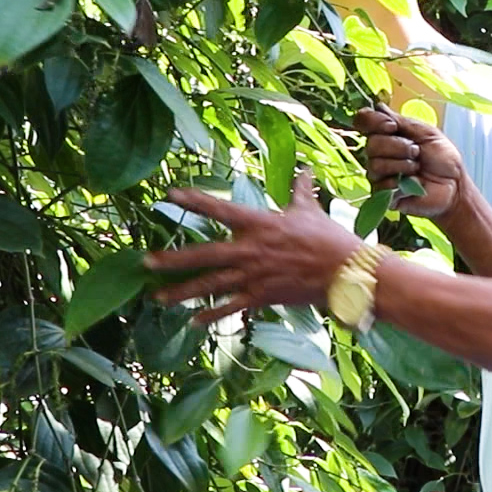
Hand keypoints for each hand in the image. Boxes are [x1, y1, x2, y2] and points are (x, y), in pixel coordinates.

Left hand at [144, 171, 361, 323]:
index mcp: (259, 223)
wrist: (345, 272)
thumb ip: (301, 190)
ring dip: (182, 292)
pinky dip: (211, 315)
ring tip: (158, 297)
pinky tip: (193, 321)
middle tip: (146, 262)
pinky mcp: (261, 296)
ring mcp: (253, 276)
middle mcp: (250, 250)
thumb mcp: (310, 210)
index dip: (194, 201)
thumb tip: (306, 170)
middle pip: (203, 255)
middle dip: (172, 260)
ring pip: (210, 285)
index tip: (171, 196)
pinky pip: (231, 307)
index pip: (219, 210)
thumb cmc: (328, 238)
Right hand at [354, 104, 464, 218]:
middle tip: (416, 152)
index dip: (373, 121)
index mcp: (389, 134)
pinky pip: (379, 185)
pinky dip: (397, 182)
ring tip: (417, 168)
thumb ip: (402, 122)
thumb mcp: (427, 133)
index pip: (364, 121)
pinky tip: (411, 183)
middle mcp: (380, 153)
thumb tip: (379, 107)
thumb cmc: (444, 160)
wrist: (455, 186)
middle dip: (397, 146)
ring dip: (401, 164)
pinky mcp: (383, 194)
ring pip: (374, 164)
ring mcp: (380, 174)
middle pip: (371, 143)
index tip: (392, 126)